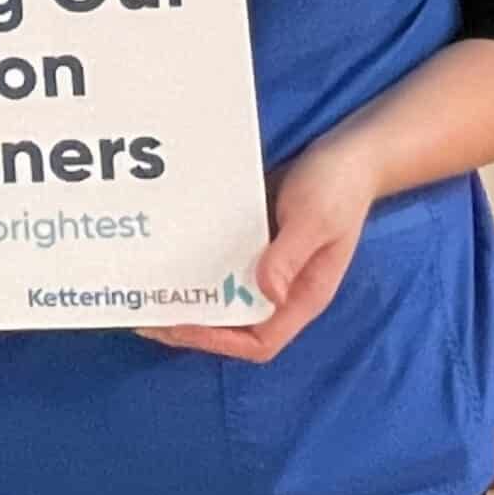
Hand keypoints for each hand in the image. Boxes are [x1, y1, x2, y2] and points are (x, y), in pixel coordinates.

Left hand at [142, 138, 377, 363]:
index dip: (220, 340)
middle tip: (144, 315)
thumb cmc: (339, 187)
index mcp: (303, 295)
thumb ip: (290, 255)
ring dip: (188, 299)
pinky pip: (220, 265)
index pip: (260, 341)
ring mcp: (267, 268)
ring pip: (223, 298)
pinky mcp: (253, 245)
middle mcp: (283, 289)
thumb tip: (267, 292)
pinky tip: (165, 255)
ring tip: (146, 292)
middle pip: (234, 326)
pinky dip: (193, 266)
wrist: (349, 153)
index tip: (180, 324)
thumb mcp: (315, 218)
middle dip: (191, 326)